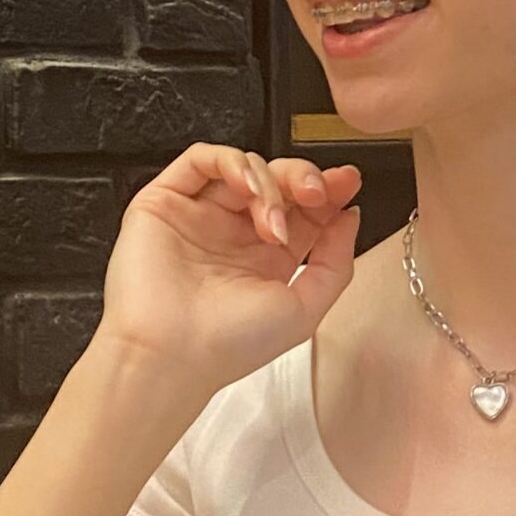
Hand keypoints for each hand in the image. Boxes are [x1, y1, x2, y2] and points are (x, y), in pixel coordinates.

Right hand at [95, 143, 362, 400]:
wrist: (172, 355)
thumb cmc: (228, 345)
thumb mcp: (305, 310)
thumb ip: (336, 263)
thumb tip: (350, 217)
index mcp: (266, 260)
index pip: (302, 209)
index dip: (328, 191)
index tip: (347, 184)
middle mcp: (234, 235)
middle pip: (278, 182)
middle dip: (304, 180)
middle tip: (317, 193)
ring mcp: (200, 216)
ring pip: (245, 167)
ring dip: (270, 182)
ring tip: (272, 218)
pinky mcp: (166, 202)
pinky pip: (200, 160)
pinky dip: (231, 161)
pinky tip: (247, 185)